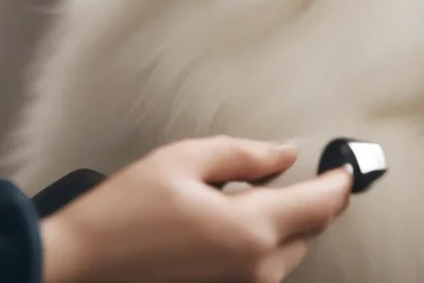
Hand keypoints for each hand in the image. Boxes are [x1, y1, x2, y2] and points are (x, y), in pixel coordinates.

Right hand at [40, 136, 352, 282]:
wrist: (75, 266)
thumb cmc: (120, 215)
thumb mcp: (184, 160)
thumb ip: (246, 155)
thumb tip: (286, 153)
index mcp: (250, 229)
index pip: (322, 204)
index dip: (340, 182)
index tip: (347, 166)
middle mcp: (255, 267)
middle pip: (311, 230)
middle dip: (314, 201)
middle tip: (307, 175)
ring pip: (290, 252)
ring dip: (288, 224)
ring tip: (258, 196)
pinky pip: (263, 269)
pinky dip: (264, 244)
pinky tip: (235, 224)